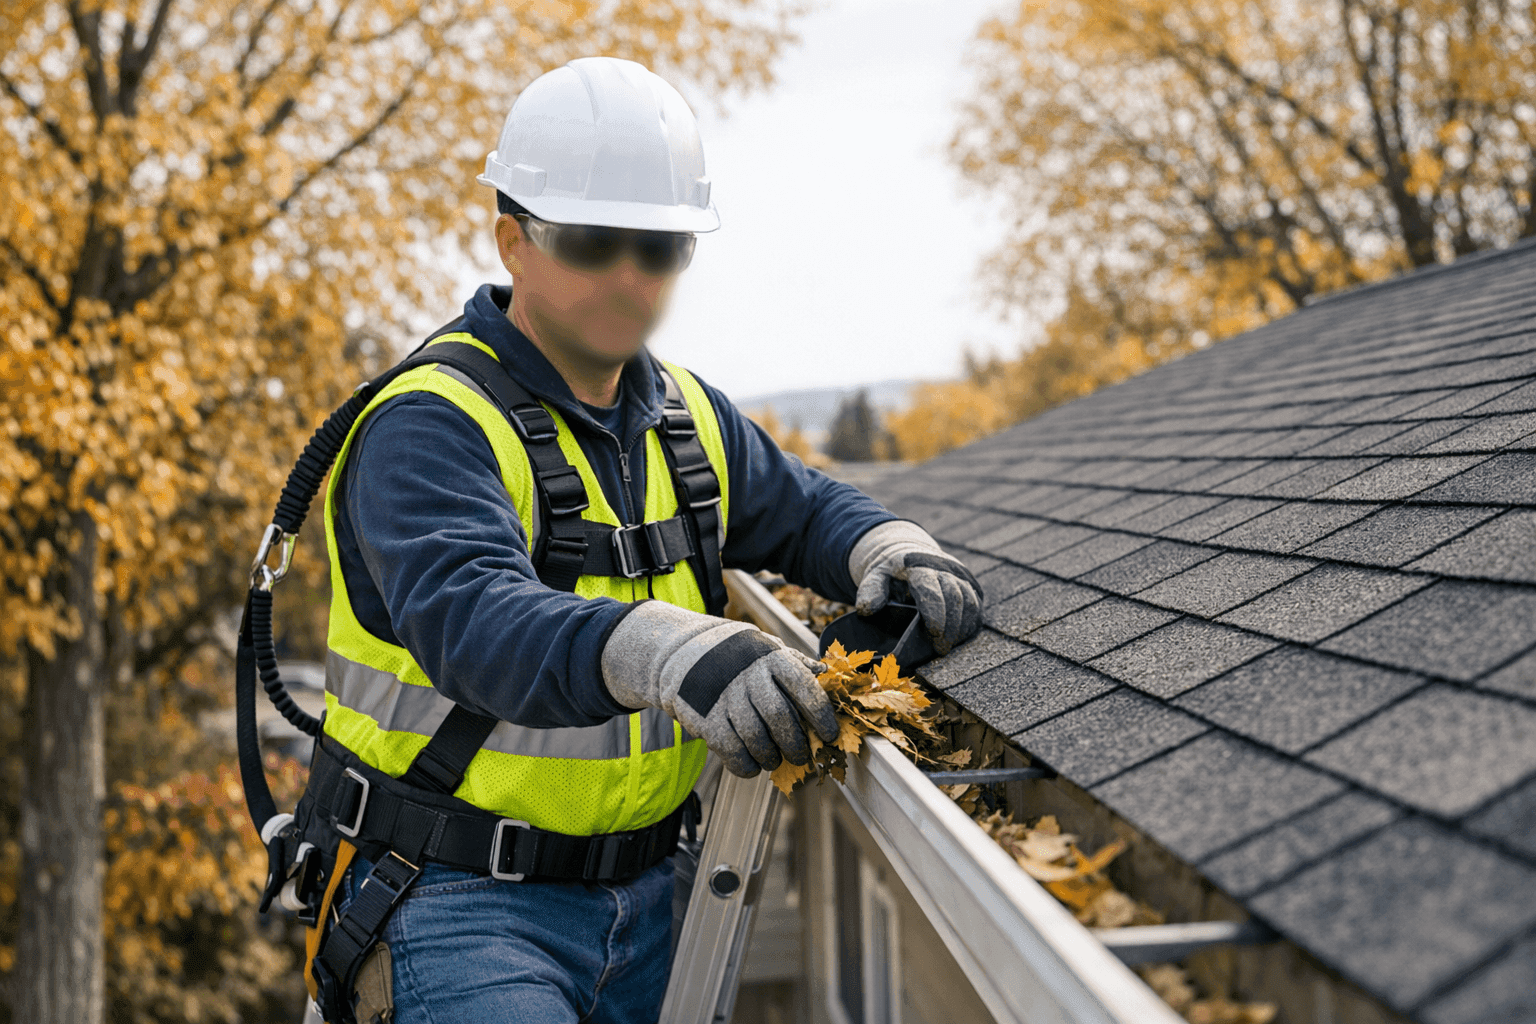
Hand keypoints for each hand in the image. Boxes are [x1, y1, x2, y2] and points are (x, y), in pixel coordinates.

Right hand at [601, 602, 839, 776]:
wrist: (687, 653)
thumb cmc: (740, 657)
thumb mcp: (768, 649)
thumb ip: (797, 663)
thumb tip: (826, 674)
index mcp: (772, 659)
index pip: (804, 688)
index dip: (821, 716)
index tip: (829, 736)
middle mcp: (749, 676)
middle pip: (780, 718)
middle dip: (795, 744)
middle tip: (802, 756)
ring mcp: (725, 696)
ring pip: (756, 738)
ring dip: (771, 757)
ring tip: (775, 760)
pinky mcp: (705, 717)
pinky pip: (731, 750)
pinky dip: (745, 765)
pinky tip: (752, 765)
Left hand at [849, 521, 983, 653]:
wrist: (909, 551)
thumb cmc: (890, 570)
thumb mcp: (874, 575)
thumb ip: (869, 590)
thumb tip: (867, 610)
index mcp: (917, 565)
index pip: (931, 589)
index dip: (935, 613)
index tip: (934, 634)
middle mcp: (942, 567)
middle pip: (954, 597)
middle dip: (950, 626)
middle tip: (940, 649)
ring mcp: (958, 574)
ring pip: (969, 601)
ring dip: (962, 626)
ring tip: (949, 646)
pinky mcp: (968, 582)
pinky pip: (976, 604)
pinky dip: (970, 622)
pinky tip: (959, 637)